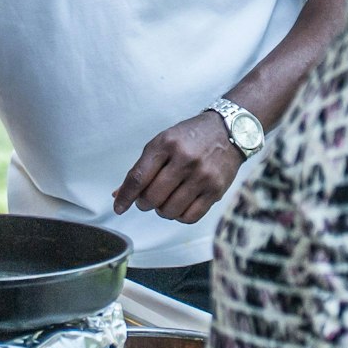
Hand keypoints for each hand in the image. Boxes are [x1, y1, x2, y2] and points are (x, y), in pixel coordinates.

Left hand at [112, 109, 242, 224]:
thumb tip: (118, 195)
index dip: (125, 196)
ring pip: (169, 210)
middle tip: (147, 200)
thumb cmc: (191, 137)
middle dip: (144, 203)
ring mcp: (202, 175)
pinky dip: (179, 216)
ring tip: (166, 200)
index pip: (139, 177)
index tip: (118, 207)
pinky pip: (189, 217)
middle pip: (152, 197)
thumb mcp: (163, 142)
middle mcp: (184, 159)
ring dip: (162, 211)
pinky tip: (180, 205)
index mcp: (166, 144)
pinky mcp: (216, 190)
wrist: (229, 131)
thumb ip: (142, 168)